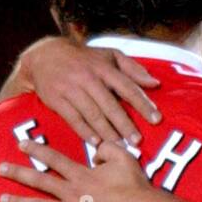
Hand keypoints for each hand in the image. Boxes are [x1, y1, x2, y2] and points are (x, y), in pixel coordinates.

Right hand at [0, 37, 161, 145]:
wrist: (44, 55)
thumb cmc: (84, 58)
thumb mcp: (109, 55)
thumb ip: (133, 69)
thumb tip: (155, 83)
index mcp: (104, 68)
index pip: (127, 87)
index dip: (143, 103)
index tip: (156, 119)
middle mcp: (88, 78)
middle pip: (110, 104)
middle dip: (125, 124)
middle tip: (138, 141)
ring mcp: (71, 89)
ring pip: (92, 114)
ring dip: (107, 132)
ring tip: (120, 147)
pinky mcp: (57, 100)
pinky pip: (73, 118)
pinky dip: (85, 132)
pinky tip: (96, 143)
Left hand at [0, 139, 152, 201]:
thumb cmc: (135, 186)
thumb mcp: (124, 158)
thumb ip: (106, 149)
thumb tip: (95, 149)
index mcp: (82, 174)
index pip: (53, 159)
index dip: (36, 151)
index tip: (21, 144)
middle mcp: (72, 192)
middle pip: (40, 181)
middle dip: (18, 173)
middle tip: (0, 169)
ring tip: (2, 199)